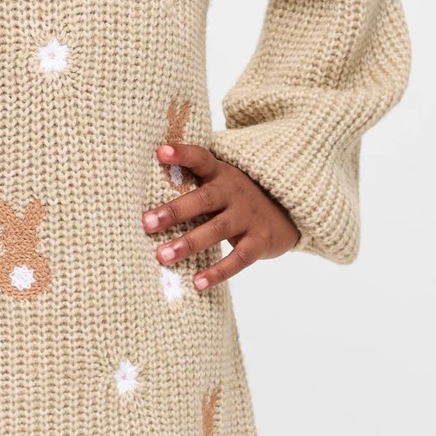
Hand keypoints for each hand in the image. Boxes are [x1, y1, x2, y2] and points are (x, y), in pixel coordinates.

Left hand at [142, 142, 299, 286]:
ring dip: (188, 243)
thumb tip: (147, 201)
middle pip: (203, 199)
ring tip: (162, 256)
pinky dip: (218, 271)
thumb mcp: (220, 183)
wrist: (288, 209)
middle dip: (174, 211)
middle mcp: (234, 192)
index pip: (201, 158)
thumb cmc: (237, 197)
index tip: (160, 152)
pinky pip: (238, 258)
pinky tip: (197, 283)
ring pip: (216, 229)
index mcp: (220, 174)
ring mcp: (248, 216)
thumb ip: (193, 185)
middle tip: (147, 223)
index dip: (182, 154)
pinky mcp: (260, 240)